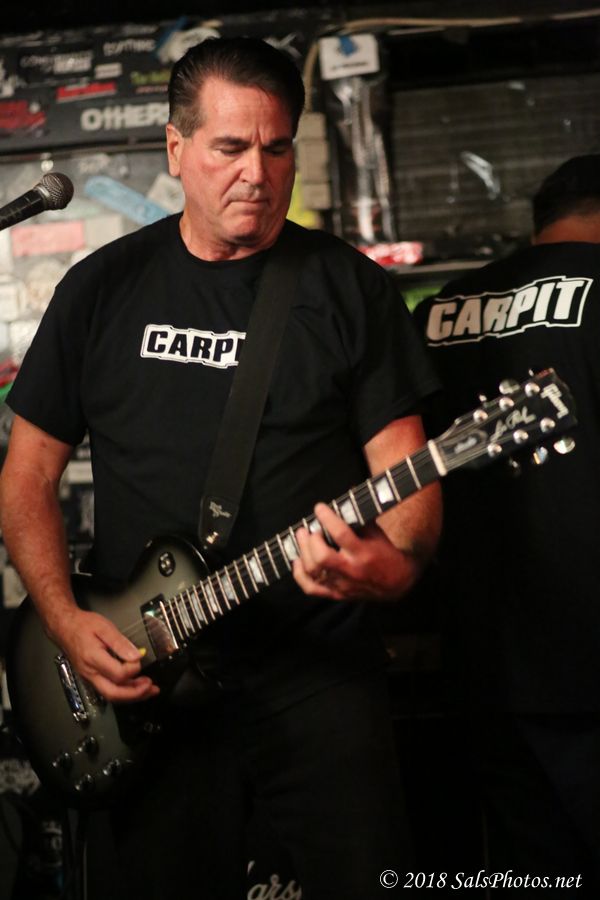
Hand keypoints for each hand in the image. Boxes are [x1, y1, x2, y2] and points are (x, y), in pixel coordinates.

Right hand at [50, 607, 159, 702]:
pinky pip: (109, 690)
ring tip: (149, 690)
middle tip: (151, 688)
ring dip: (132, 695)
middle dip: (135, 694)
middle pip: (113, 693)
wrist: (64, 627)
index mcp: (93, 658)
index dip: (133, 669)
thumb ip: (120, 643)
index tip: (140, 658)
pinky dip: (124, 691)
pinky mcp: (91, 677)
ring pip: (111, 695)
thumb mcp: (104, 627)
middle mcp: (90, 673)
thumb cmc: (83, 625)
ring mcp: (90, 677)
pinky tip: (136, 687)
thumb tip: (136, 656)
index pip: (117, 674)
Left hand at [293, 502, 415, 600]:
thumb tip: (346, 494)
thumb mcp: (376, 533)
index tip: (319, 507)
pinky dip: (299, 575)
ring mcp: (342, 584)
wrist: (397, 583)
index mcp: (363, 553)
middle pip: (322, 557)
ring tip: (302, 538)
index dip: (327, 518)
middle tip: (309, 529)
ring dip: (303, 552)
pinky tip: (298, 561)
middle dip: (311, 539)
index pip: (341, 534)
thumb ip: (359, 517)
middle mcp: (351, 570)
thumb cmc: (386, 554)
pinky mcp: (337, 594)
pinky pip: (311, 588)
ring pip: (314, 571)